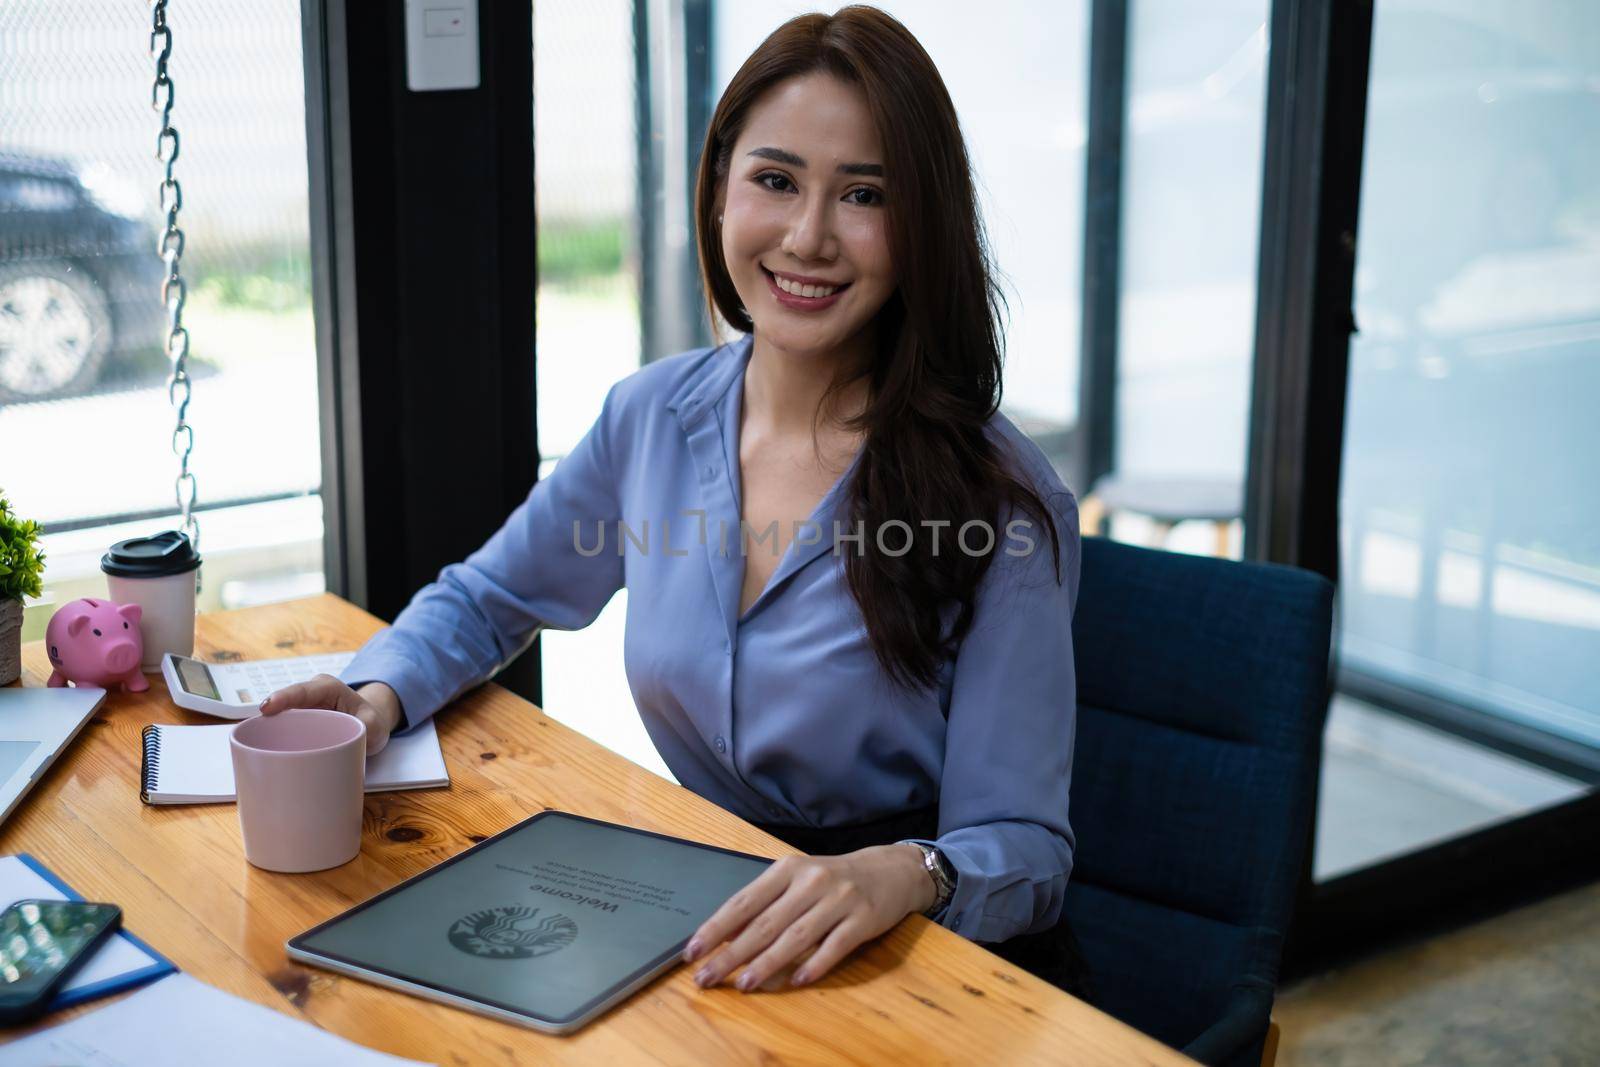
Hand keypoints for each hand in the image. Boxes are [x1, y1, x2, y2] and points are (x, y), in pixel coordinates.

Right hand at [258, 674, 402, 754]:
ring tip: (257, 748)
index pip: (302, 690)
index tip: (266, 708)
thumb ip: (368, 727)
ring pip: (279, 718)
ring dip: (268, 731)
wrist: (368, 725)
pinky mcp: (295, 723)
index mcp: (328, 687)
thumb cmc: (370, 721)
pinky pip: (281, 729)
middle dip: (268, 718)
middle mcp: (310, 695)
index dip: (283, 698)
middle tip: (256, 735)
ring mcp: (300, 709)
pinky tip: (265, 754)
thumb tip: (354, 737)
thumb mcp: (374, 724)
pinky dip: (274, 740)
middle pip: (284, 705)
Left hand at [682, 844, 935, 991]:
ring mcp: (839, 900)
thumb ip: (765, 904)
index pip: (743, 902)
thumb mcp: (797, 880)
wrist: (890, 871)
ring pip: (795, 937)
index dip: (715, 928)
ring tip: (743, 984)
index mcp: (788, 869)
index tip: (692, 952)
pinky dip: (814, 965)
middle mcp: (811, 881)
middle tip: (706, 977)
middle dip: (731, 953)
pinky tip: (795, 981)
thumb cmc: (833, 879)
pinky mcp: (863, 919)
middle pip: (765, 924)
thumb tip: (725, 936)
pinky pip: (834, 946)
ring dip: (766, 963)